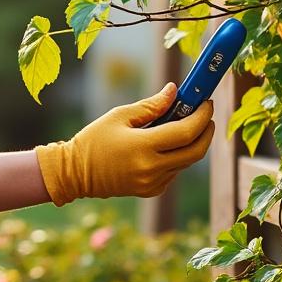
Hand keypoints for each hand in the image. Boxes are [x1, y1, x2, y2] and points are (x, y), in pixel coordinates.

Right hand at [34, 82, 214, 206]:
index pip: (186, 132)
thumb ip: (151, 105)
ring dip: (192, 142)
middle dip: (206, 131)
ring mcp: (152, 183)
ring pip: (186, 162)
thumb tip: (175, 91)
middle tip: (206, 114)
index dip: (201, 116)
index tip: (206, 102)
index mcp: (142, 147)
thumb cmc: (94, 140)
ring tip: (185, 122)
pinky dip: (178, 155)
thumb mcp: (120, 116)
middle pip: (195, 151)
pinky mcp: (151, 191)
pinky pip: (175, 171)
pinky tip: (167, 143)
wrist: (75, 174)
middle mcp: (151, 169)